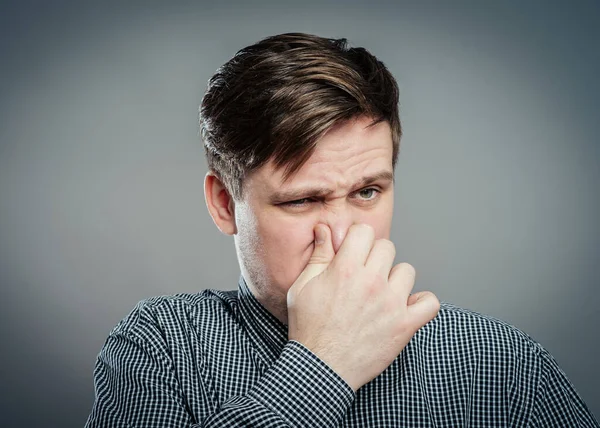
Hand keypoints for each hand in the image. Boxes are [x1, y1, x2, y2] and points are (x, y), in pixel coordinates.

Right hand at [287, 223, 439, 391]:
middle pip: (387, 247)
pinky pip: (430, 303)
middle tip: (364, 275)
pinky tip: (407, 306)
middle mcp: (371, 282)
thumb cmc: (308, 328)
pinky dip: (421, 303)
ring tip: (381, 294)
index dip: (357, 240)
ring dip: (395, 279)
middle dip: (374, 257)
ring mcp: (391, 303)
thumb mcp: (303, 287)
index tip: (353, 253)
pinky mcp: (404, 325)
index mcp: (345, 269)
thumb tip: (324, 229)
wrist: (320, 368)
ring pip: (407, 271)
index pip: (364, 231)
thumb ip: (318, 256)